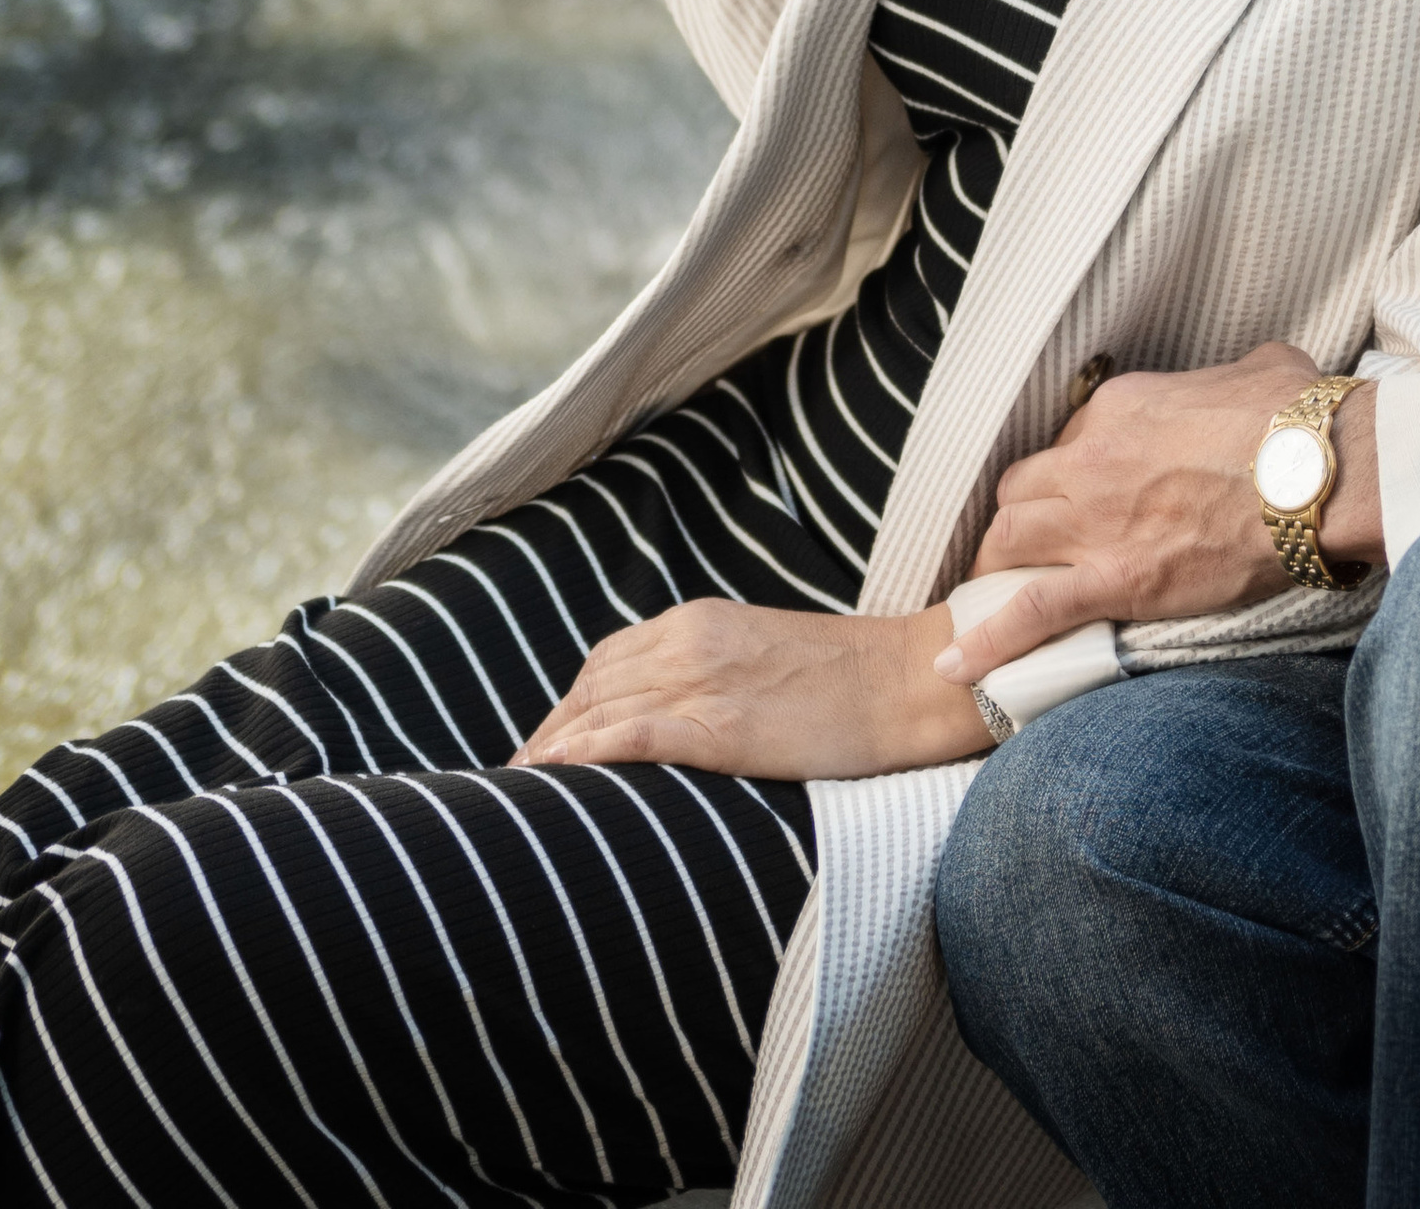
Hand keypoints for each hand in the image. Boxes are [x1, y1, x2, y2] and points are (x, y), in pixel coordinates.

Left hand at [513, 600, 987, 781]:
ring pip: (598, 708)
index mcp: (697, 623)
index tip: (537, 754)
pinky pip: (633, 733)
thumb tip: (670, 716)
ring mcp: (704, 680)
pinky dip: (584, 752)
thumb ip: (710, 674)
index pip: (604, 666)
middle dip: (544, 736)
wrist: (908, 682)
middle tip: (512, 786)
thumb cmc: (847, 682)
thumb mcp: (762, 661)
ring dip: (549, 750)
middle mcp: (689, 641)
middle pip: (588, 687)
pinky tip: (553, 776)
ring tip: (516, 797)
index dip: (563, 712)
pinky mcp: (722, 723)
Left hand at [933, 347, 1387, 687]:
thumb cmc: (1298, 421)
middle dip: (1021, 519)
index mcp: (1121, 407)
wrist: (1316, 474)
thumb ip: (1236, 378)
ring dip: (999, 567)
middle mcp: (1092, 459)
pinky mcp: (1114, 580)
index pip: (1069, 442)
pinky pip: (1031, 611)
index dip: (1073, 473)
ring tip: (993, 596)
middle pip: (1023, 490)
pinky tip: (953, 666)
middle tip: (1029, 548)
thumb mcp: (1263, 369)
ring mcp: (1096, 521)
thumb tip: (1255, 381)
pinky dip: (988, 640)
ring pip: (1010, 541)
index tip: (1088, 494)